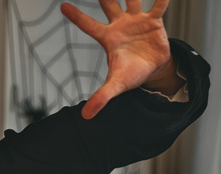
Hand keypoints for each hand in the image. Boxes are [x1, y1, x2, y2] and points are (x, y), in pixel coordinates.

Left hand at [62, 0, 172, 118]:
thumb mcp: (116, 85)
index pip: (88, 25)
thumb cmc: (130, 74)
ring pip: (132, 0)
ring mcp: (136, 21)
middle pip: (108, 5)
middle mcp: (120, 25)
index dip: (77, 16)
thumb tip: (85, 116)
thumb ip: (101, 97)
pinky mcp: (154, 21)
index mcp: (108, 38)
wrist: (153, 70)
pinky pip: (158, 7)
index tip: (62, 6)